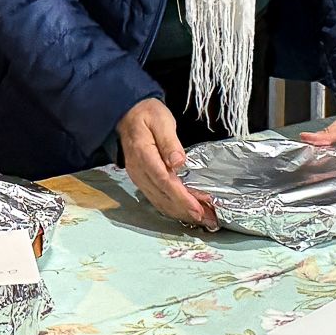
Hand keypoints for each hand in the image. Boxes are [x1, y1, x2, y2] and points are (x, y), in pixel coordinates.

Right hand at [119, 98, 217, 228]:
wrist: (127, 115)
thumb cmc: (147, 115)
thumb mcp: (160, 120)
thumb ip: (169, 141)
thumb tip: (178, 162)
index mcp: (143, 155)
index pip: (164, 181)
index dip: (182, 197)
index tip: (198, 208)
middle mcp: (139, 171)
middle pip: (163, 197)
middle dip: (186, 211)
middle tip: (209, 219)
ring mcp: (139, 178)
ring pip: (160, 202)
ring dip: (181, 213)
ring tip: (203, 219)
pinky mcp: (142, 181)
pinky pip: (157, 199)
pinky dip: (173, 208)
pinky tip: (186, 212)